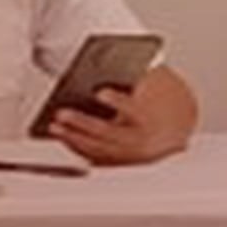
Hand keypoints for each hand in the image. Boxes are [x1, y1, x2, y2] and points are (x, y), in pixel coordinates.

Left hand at [50, 75, 187, 165]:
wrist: (172, 129)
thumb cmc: (151, 101)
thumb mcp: (147, 87)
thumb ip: (127, 77)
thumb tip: (100, 63)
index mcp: (151, 119)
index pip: (135, 110)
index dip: (119, 101)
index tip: (100, 91)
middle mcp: (143, 141)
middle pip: (111, 133)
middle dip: (84, 124)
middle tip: (61, 113)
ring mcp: (131, 155)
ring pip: (100, 149)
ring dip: (75, 138)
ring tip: (54, 126)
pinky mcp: (119, 162)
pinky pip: (95, 157)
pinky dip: (77, 147)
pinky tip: (62, 136)